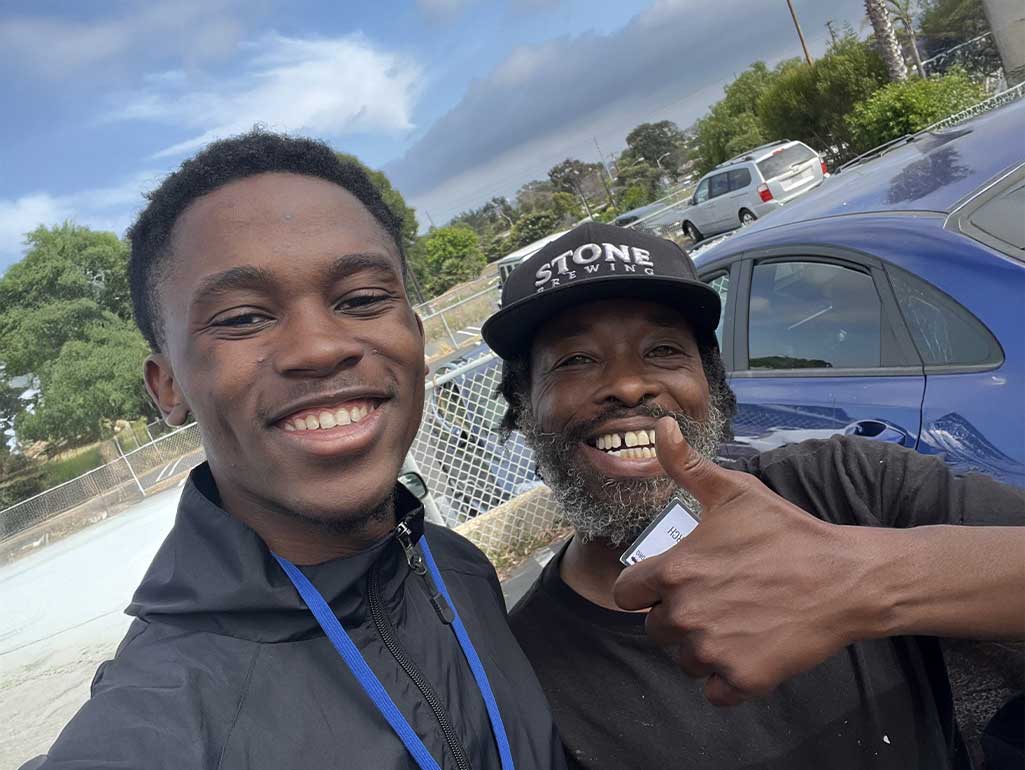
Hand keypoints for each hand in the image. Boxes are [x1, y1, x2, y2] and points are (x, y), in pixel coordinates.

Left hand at [613, 417, 873, 705]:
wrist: (845, 578)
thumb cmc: (786, 532)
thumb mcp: (735, 492)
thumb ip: (687, 466)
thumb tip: (661, 427)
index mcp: (674, 571)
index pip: (625, 594)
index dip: (646, 588)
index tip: (672, 583)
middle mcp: (685, 614)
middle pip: (655, 629)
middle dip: (677, 617)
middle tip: (716, 600)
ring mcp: (712, 651)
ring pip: (683, 661)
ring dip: (701, 648)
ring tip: (735, 622)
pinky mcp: (742, 680)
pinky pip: (714, 691)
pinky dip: (727, 679)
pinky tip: (750, 650)